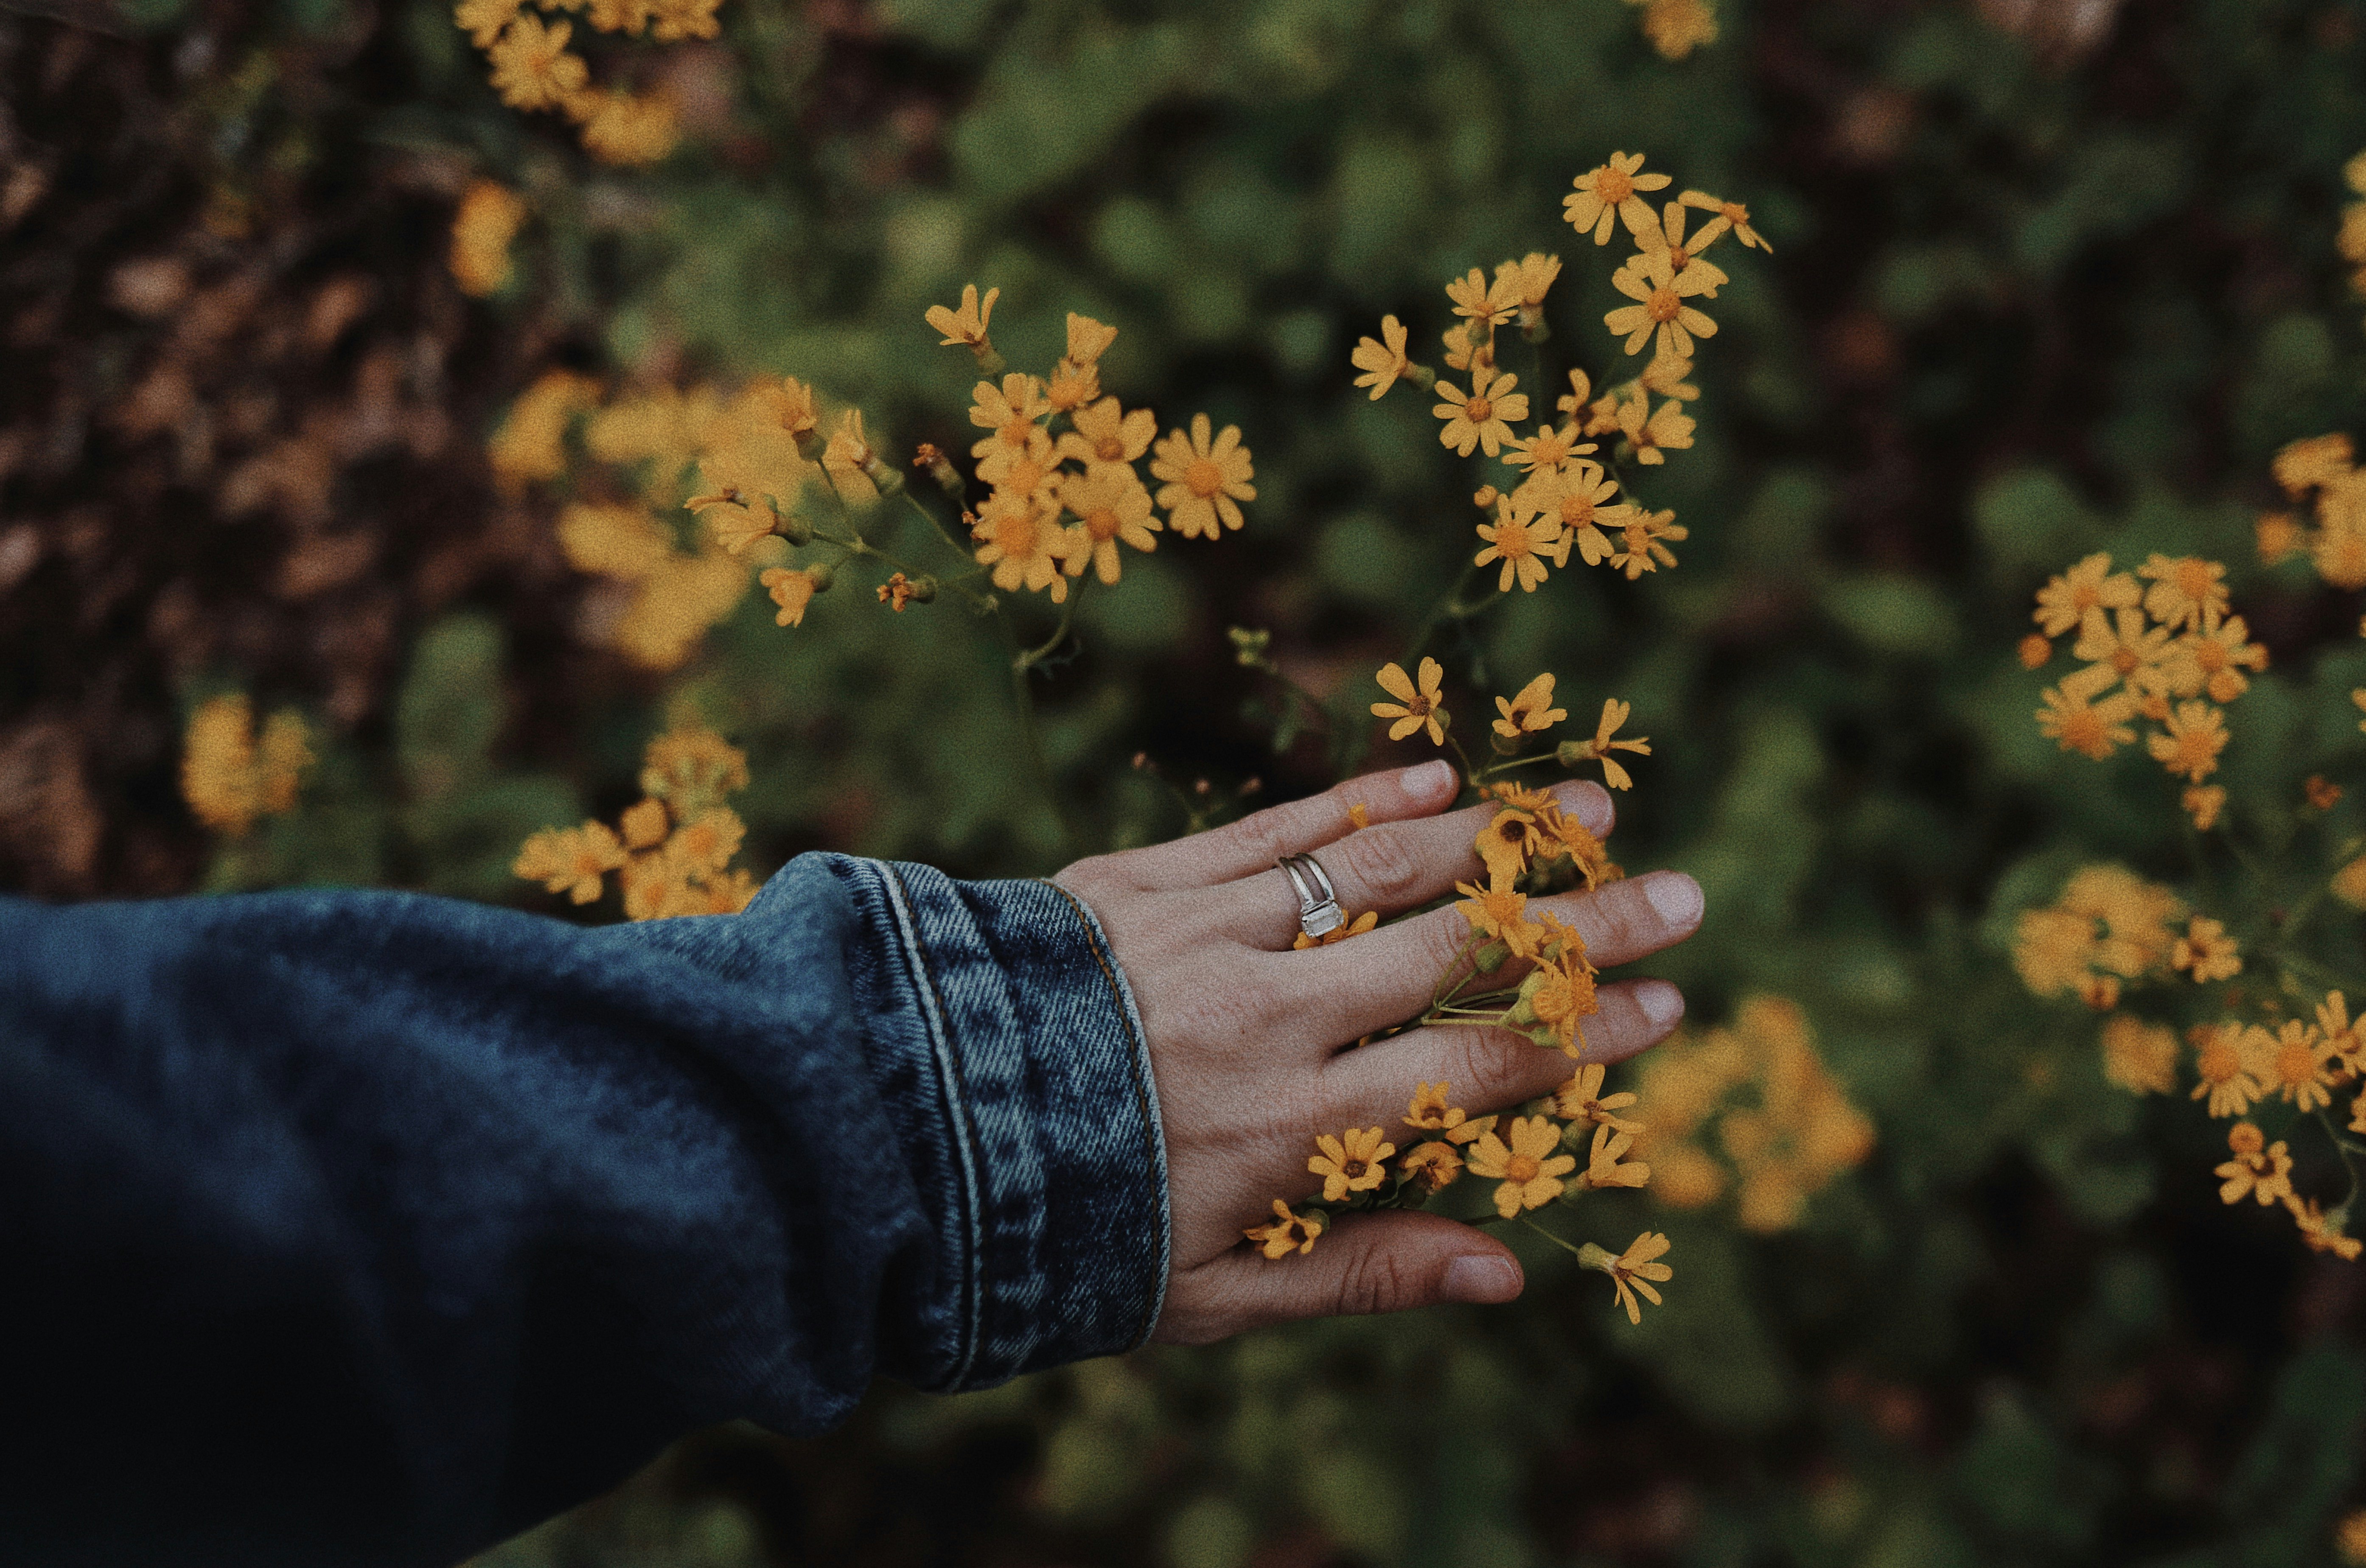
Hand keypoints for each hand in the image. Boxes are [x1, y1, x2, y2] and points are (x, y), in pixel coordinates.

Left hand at [1052, 757, 1703, 1343]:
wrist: (899, 1132)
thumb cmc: (1065, 1229)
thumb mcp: (1210, 1294)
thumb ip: (1361, 1274)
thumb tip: (1509, 1272)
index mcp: (1293, 1126)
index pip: (1476, 1069)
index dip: (1582, 1037)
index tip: (1668, 1008)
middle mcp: (1267, 1018)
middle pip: (1456, 957)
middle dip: (1580, 926)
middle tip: (1683, 893)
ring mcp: (1207, 935)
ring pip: (1377, 870)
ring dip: (1495, 838)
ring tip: (1588, 806)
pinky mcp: (1144, 879)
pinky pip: (1274, 828)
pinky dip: (1362, 798)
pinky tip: (1440, 775)